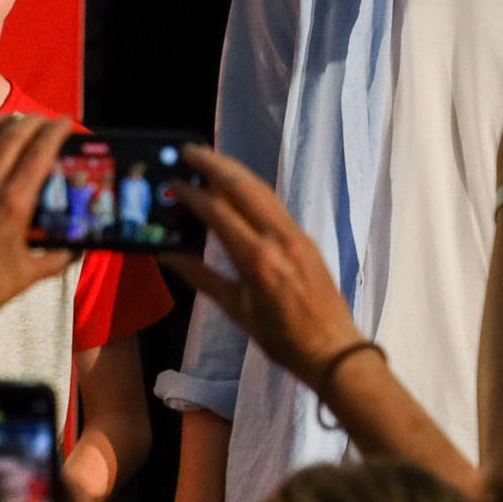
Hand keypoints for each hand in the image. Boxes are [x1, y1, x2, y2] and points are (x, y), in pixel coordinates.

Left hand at [0, 114, 77, 332]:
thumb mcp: (34, 273)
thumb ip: (62, 254)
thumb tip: (80, 241)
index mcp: (12, 206)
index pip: (38, 153)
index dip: (54, 132)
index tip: (67, 123)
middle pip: (12, 136)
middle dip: (35, 121)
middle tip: (49, 120)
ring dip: (5, 122)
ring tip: (22, 120)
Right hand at [160, 144, 364, 395]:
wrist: (335, 350)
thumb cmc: (282, 338)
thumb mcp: (237, 310)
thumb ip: (202, 277)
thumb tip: (167, 255)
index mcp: (258, 259)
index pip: (219, 212)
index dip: (192, 195)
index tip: (171, 183)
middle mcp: (279, 238)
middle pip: (244, 188)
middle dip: (215, 165)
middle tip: (188, 150)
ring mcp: (296, 235)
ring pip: (262, 190)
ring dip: (234, 170)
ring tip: (209, 158)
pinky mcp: (305, 238)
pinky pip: (274, 204)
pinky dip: (251, 188)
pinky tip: (237, 185)